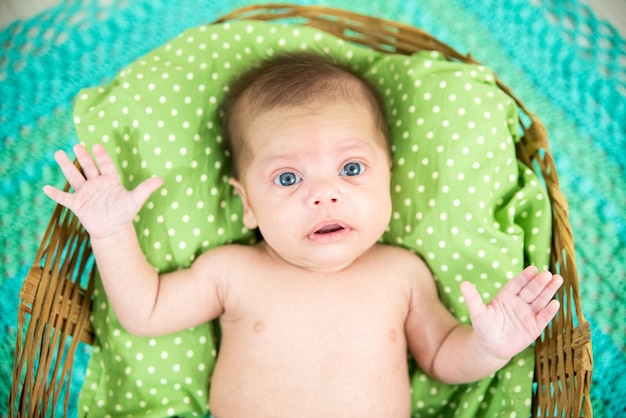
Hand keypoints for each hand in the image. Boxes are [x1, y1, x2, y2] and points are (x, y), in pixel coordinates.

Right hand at [43, 144, 162, 239]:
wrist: (113, 230)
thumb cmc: (125, 214)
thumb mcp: (135, 200)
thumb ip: (145, 188)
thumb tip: (161, 180)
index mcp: (110, 180)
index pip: (106, 164)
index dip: (102, 156)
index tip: (97, 146)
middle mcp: (96, 184)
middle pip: (88, 166)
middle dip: (83, 156)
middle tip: (77, 145)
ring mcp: (85, 193)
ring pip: (74, 176)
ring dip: (66, 166)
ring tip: (58, 153)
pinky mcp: (77, 204)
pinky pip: (64, 197)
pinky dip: (55, 194)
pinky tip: (45, 187)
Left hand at [460, 266, 561, 360]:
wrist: (490, 347)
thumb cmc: (483, 327)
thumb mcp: (477, 312)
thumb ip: (472, 298)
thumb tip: (463, 283)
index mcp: (506, 296)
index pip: (517, 284)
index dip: (525, 276)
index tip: (533, 268)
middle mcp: (520, 302)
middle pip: (531, 290)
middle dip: (539, 282)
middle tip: (548, 273)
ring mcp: (528, 314)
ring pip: (540, 300)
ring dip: (549, 291)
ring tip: (557, 280)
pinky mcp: (534, 327)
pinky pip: (543, 317)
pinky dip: (549, 311)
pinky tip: (555, 303)